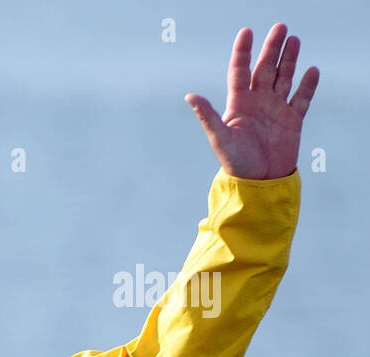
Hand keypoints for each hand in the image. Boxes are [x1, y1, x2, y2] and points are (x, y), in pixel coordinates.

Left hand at [185, 23, 317, 179]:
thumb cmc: (235, 162)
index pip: (240, 72)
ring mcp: (276, 110)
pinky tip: (312, 70)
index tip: (247, 32)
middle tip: (280, 27)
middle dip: (272, 48)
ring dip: (289, 60)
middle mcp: (257, 103)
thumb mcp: (220, 138)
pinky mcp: (292, 120)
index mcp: (238, 104)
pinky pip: (301, 99)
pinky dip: (307, 85)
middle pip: (265, 69)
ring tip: (294, 40)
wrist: (258, 182)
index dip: (243, 52)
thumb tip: (190, 96)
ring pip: (284, 78)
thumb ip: (207, 116)